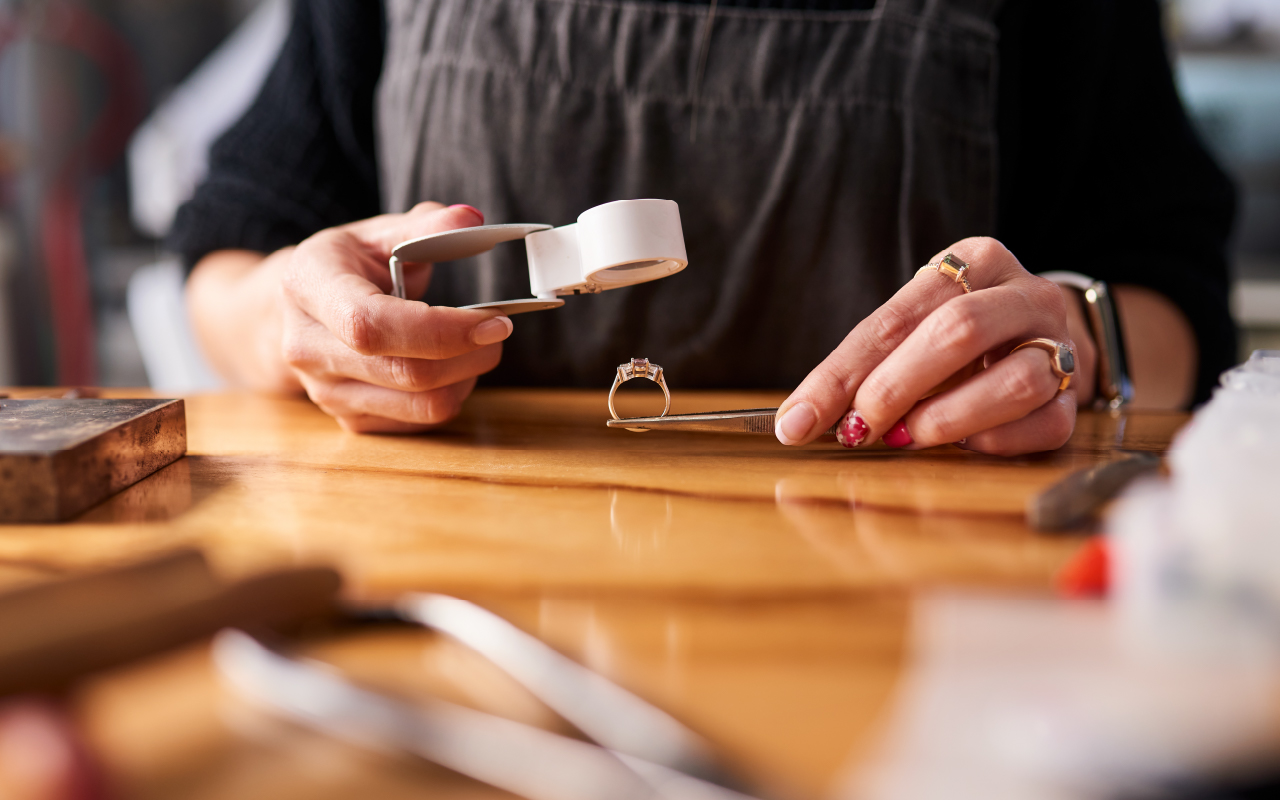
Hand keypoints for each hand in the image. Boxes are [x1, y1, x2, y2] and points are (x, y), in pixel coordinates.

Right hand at [279, 202, 510, 432]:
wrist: (294, 313)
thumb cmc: (344, 268)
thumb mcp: (376, 234)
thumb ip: (425, 226)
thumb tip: (471, 220)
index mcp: (309, 286)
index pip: (373, 324)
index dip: (440, 330)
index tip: (494, 321)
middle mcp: (307, 346)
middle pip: (404, 372)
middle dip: (469, 354)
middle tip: (498, 330)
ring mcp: (324, 391)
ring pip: (419, 406)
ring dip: (467, 378)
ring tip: (479, 348)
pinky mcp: (348, 419)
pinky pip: (417, 423)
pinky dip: (450, 397)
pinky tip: (453, 368)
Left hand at [774, 237, 1094, 455]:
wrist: (1047, 335)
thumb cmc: (960, 334)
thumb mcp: (912, 327)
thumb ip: (862, 367)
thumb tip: (798, 420)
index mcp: (975, 262)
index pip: (895, 317)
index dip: (842, 374)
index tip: (799, 420)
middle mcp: (1025, 295)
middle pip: (958, 333)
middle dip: (895, 388)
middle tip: (858, 429)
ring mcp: (1060, 344)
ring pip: (1013, 381)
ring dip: (947, 418)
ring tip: (908, 437)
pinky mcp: (1076, 398)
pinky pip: (1042, 424)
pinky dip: (993, 441)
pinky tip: (965, 444)